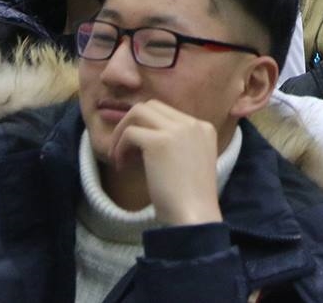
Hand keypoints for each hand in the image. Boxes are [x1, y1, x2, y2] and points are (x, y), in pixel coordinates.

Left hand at [109, 100, 223, 225]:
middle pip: (152, 106)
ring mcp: (178, 130)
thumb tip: (142, 138)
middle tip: (123, 150)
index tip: (138, 152)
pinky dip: (120, 148)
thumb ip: (175, 146)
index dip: (147, 128)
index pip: (167, 113)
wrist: (195, 217)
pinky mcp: (160, 142)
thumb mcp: (189, 163)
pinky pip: (130, 133)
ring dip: (122, 132)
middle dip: (132, 124)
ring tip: (118, 156)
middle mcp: (193, 124)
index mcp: (203, 128)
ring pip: (138, 112)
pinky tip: (121, 166)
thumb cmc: (189, 200)